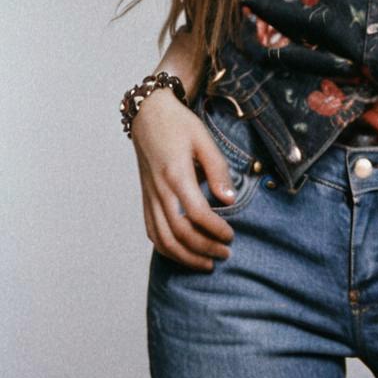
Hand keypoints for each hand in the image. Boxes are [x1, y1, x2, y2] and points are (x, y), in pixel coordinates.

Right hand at [131, 88, 237, 270]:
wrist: (149, 114)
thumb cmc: (179, 124)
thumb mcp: (204, 139)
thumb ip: (218, 169)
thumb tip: (229, 200)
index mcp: (176, 175)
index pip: (197, 214)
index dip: (216, 229)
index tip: (231, 235)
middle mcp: (160, 190)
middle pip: (179, 233)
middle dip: (204, 248)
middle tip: (225, 253)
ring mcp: (150, 197)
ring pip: (163, 239)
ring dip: (185, 256)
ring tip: (206, 263)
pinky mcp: (146, 199)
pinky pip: (152, 232)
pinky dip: (167, 248)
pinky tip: (183, 253)